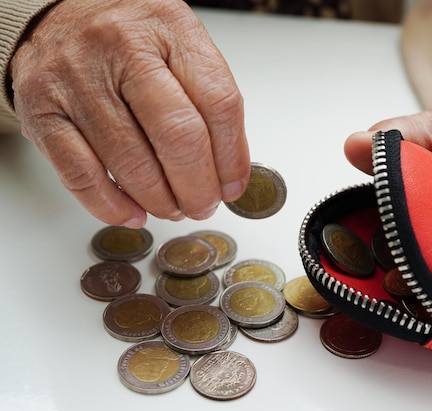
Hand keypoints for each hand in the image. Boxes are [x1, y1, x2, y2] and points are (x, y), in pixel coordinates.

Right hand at [10, 0, 249, 226]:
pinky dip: (111, 206)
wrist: (57, 15)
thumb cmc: (128, 37)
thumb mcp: (179, 45)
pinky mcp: (41, 109)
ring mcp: (77, 78)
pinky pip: (81, 174)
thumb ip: (208, 100)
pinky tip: (133, 213)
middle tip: (203, 205)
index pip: (219, 102)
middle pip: (178, 136)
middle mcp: (122, 47)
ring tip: (173, 208)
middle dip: (198, 187)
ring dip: (160, 201)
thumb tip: (227, 173)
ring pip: (132, 163)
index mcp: (170, 27)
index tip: (233, 185)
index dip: (232, 156)